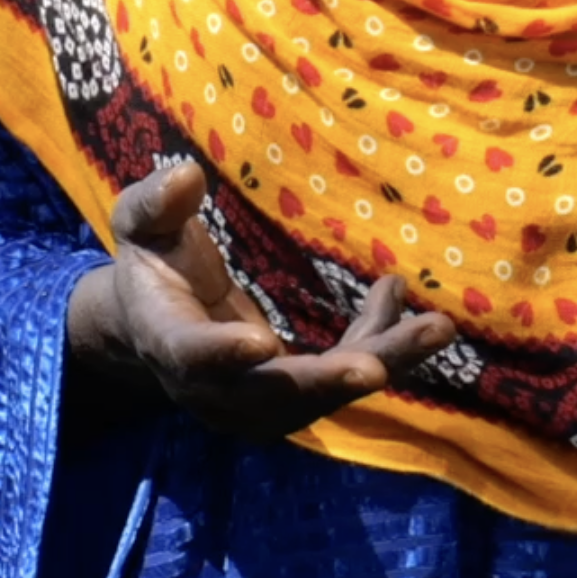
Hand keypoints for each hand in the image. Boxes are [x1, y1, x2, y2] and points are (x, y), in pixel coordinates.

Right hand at [67, 162, 457, 437]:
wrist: (155, 324)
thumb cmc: (152, 261)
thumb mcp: (140, 224)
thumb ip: (156, 203)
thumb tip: (187, 175)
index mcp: (168, 341)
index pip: (192, 355)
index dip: (223, 352)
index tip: (261, 342)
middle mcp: (213, 388)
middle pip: (273, 393)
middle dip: (328, 379)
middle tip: (377, 368)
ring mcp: (255, 402)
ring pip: (322, 393)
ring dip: (381, 361)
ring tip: (436, 328)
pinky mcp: (291, 398)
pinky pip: (340, 377)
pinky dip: (378, 343)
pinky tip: (399, 298)